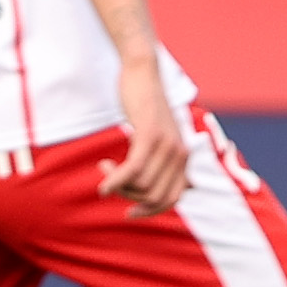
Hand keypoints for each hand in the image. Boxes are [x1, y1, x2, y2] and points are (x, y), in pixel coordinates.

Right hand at [101, 75, 191, 216]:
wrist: (142, 73)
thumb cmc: (146, 107)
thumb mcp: (160, 138)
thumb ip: (169, 162)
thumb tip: (183, 189)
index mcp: (184, 158)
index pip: (172, 199)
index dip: (150, 211)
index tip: (128, 212)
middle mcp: (180, 154)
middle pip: (154, 196)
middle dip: (129, 197)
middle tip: (111, 182)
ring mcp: (167, 144)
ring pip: (141, 185)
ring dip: (118, 184)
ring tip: (105, 166)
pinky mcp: (151, 134)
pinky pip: (134, 169)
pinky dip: (116, 180)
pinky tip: (103, 182)